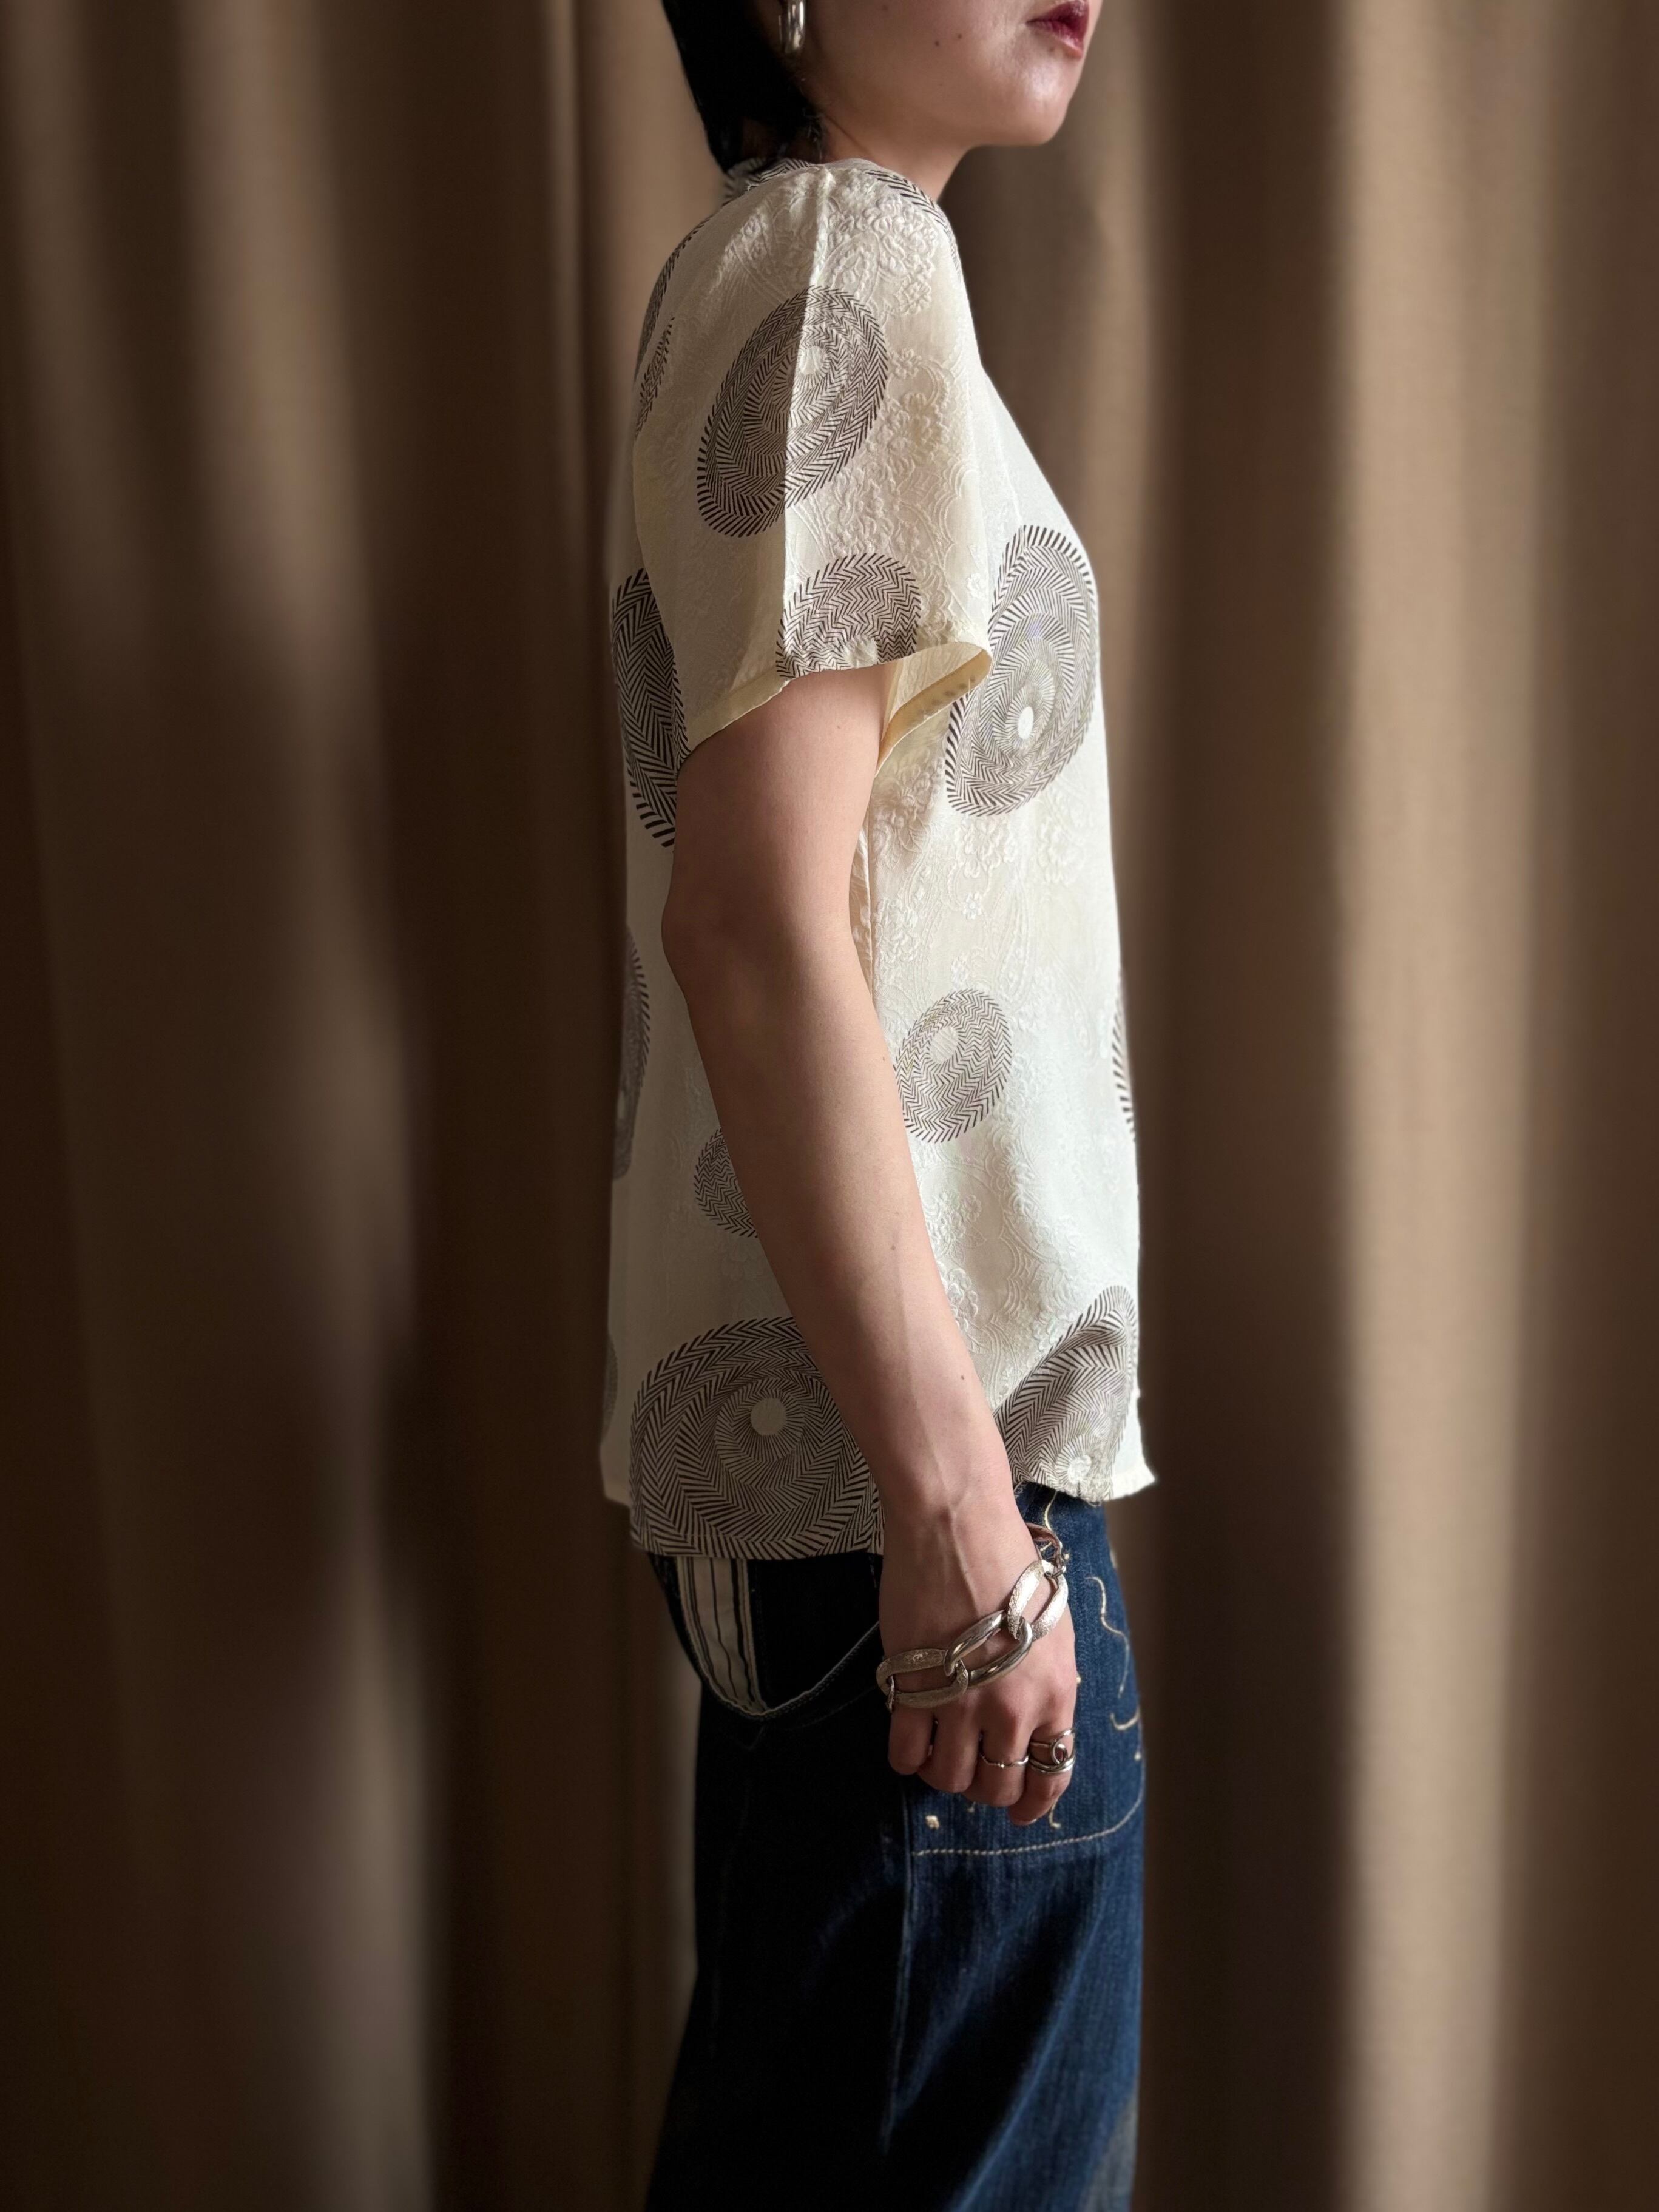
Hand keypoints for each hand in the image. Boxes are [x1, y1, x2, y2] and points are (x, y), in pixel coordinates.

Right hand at [878, 1478, 1076, 1828]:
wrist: (958, 1523)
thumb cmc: (1009, 1561)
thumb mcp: (1053, 1626)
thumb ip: (1047, 1681)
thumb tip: (1035, 1721)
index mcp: (1056, 1693)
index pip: (1051, 1775)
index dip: (1033, 1804)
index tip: (1019, 1812)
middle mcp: (1013, 1709)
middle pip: (996, 1786)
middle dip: (983, 1787)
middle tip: (969, 1764)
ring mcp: (962, 1701)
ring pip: (949, 1778)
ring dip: (941, 1773)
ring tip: (936, 1747)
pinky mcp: (915, 1687)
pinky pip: (905, 1753)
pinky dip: (905, 1756)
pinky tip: (906, 1737)